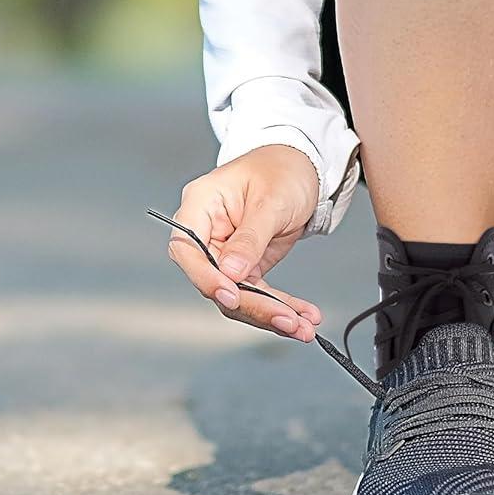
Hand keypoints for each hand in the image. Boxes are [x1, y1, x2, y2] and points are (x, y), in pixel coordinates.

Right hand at [167, 144, 323, 341]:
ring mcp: (225, 252)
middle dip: (254, 306)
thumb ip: (250, 237)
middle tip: (288, 321)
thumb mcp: (270, 200)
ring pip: (238, 295)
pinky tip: (305, 318)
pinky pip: (258, 293)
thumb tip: (230, 272)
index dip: (206, 278)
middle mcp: (207, 232)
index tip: (232, 296)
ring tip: (305, 327)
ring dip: (272, 315)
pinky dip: (282, 307)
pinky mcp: (246, 265)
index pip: (188, 250)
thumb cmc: (281, 170)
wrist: (301, 167)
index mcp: (200, 205)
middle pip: (215, 281)